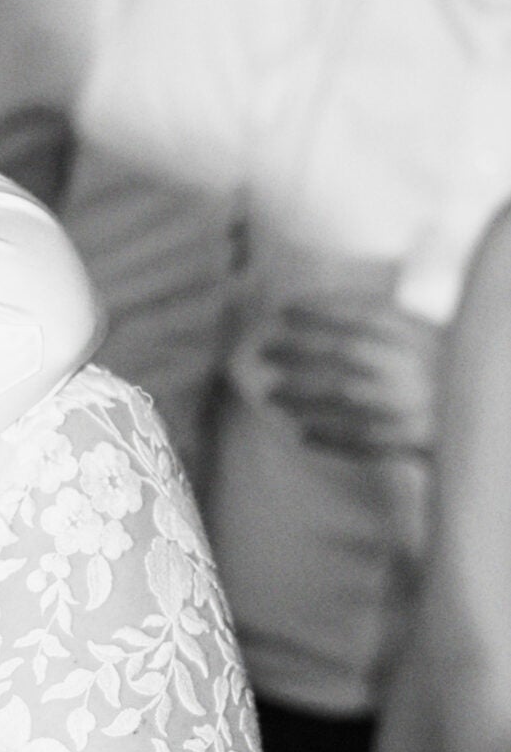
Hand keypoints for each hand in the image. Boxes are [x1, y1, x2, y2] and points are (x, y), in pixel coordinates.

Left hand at [260, 298, 441, 457]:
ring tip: (271, 394)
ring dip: (301, 396)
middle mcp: (415, 365)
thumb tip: (322, 316)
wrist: (496, 412)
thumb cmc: (453, 371)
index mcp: (423, 334)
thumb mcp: (429, 338)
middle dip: (298, 351)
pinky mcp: (415, 441)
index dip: (319, 311)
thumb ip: (388, 328)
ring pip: (344, 398)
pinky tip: (301, 434)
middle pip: (344, 353)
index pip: (363, 314)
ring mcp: (414, 404)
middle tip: (264, 351)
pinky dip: (328, 437)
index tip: (284, 311)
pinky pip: (361, 440)